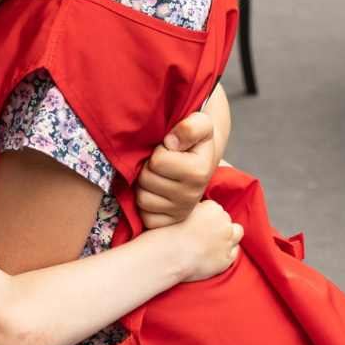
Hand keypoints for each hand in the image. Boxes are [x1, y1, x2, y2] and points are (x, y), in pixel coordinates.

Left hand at [136, 112, 214, 228]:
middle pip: (146, 180)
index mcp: (198, 172)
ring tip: (157, 175)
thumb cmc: (196, 137)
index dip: (157, 151)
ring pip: (142, 199)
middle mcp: (192, 196)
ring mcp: (182, 211)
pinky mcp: (173, 221)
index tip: (168, 149)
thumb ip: (190, 127)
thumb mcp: (200, 123)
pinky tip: (154, 191)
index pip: (156, 161)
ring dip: (144, 184)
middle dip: (148, 167)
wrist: (202, 156)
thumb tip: (171, 143)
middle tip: (160, 163)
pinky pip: (146, 218)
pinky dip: (145, 205)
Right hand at [175, 199, 242, 282]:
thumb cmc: (169, 230)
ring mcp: (228, 242)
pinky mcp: (227, 259)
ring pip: (237, 232)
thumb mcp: (179, 210)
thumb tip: (197, 208)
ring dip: (229, 233)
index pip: (213, 206)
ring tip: (214, 239)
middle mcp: (224, 224)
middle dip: (216, 223)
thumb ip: (194, 207)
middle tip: (201, 230)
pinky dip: (227, 250)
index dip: (203, 213)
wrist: (170, 255)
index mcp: (213, 208)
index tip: (194, 219)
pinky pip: (234, 251)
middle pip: (225, 218)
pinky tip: (214, 252)